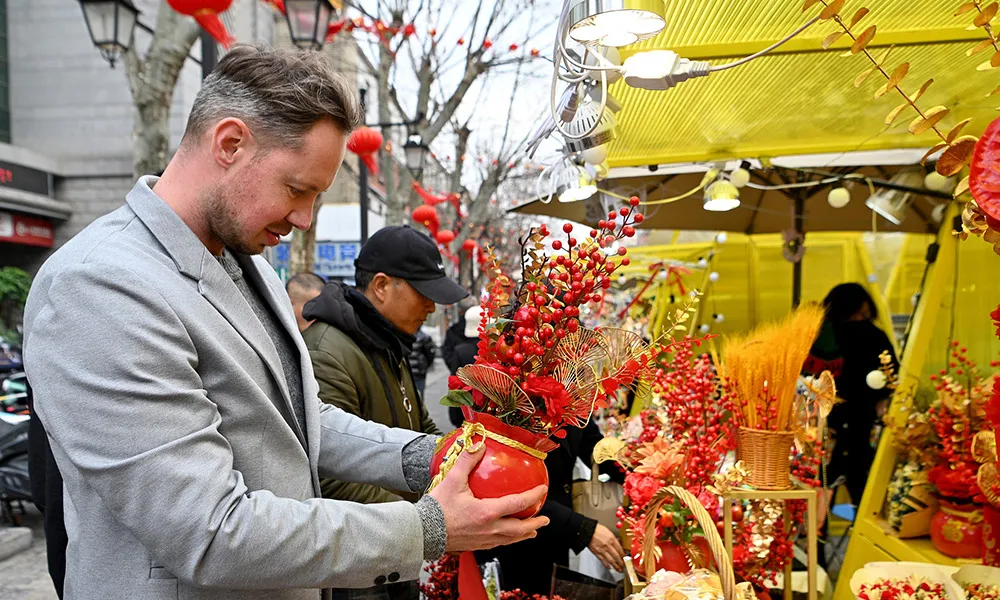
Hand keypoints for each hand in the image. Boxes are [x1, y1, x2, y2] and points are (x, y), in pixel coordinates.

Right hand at [429, 445, 548, 551]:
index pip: (517, 504)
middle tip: (544, 520)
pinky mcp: (475, 546)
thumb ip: (467, 460)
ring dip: (523, 535)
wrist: (422, 532)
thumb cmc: (436, 509)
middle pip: (519, 529)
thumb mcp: (452, 480)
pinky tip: (505, 537)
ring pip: (509, 540)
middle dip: (534, 524)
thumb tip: (478, 445)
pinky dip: (508, 540)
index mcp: (486, 513)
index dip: (533, 496)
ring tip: (532, 532)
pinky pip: (497, 544)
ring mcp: (482, 540)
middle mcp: (488, 529)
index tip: (542, 491)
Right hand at [588, 523, 624, 571]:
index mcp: (612, 539)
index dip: (623, 555)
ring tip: (619, 569)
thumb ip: (614, 539)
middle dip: (621, 562)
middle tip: (624, 566)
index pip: (620, 549)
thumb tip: (618, 543)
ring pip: (611, 560)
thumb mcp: (608, 532)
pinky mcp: (596, 553)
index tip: (625, 558)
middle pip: (617, 556)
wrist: (587, 530)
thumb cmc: (597, 529)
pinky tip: (609, 567)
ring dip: (616, 566)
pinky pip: (603, 560)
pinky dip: (606, 565)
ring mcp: (602, 550)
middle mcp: (608, 545)